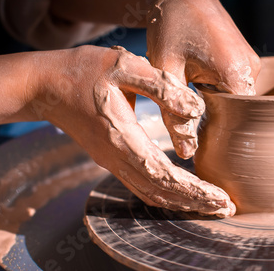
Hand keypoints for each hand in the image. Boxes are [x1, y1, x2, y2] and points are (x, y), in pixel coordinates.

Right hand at [38, 45, 235, 216]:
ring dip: (182, 203)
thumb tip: (194, 108)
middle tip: (226, 208)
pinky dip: (166, 195)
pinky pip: (142, 186)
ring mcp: (112, 161)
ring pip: (150, 194)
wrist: (47, 85)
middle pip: (160, 193)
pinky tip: (183, 193)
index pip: (163, 175)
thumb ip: (160, 86)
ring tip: (211, 205)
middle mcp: (116, 157)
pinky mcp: (112, 158)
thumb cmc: (84, 70)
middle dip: (195, 203)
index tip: (220, 198)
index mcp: (121, 136)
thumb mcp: (123, 65)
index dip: (193, 190)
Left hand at [146, 0, 260, 158]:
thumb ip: (174, 111)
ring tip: (190, 90)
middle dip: (215, 120)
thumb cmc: (170, 26)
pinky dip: (218, 91)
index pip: (240, 122)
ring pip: (237, 100)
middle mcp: (253, 69)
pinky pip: (236, 86)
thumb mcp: (165, 69)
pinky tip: (198, 80)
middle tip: (186, 114)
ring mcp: (253, 63)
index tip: (197, 139)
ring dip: (215, 103)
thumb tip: (187, 153)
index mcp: (236, 72)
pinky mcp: (246, 60)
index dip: (219, 135)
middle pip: (240, 113)